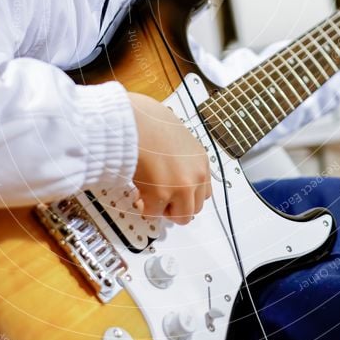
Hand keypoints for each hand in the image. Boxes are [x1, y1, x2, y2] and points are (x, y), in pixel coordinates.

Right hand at [128, 92, 210, 224]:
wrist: (135, 121)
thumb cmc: (150, 123)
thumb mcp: (178, 139)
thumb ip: (182, 160)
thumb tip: (172, 172)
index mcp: (201, 161)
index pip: (204, 191)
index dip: (188, 195)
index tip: (175, 193)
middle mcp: (196, 176)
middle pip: (195, 208)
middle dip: (177, 206)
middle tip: (161, 198)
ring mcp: (181, 187)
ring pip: (180, 217)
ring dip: (164, 210)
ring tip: (150, 196)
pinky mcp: (161, 195)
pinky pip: (154, 213)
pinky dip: (146, 207)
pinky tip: (139, 193)